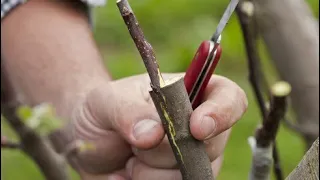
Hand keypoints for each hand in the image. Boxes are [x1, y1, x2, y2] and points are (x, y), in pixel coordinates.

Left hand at [68, 73, 247, 179]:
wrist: (89, 142)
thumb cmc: (103, 112)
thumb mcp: (107, 102)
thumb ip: (129, 111)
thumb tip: (153, 134)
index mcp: (189, 93)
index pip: (229, 98)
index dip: (222, 113)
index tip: (196, 128)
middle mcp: (198, 126)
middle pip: (209, 145)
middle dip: (166, 149)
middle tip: (134, 140)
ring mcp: (192, 157)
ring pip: (191, 175)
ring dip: (151, 172)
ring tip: (130, 157)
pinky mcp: (179, 179)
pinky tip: (128, 174)